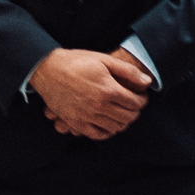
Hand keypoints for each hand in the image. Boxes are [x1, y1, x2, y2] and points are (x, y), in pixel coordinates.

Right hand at [30, 46, 152, 139]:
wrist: (47, 69)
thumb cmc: (76, 61)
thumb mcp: (103, 60)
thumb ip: (127, 71)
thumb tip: (147, 81)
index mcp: (108, 89)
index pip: (135, 103)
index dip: (142, 100)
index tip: (142, 97)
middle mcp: (98, 106)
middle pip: (127, 117)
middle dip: (135, 112)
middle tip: (134, 106)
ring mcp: (86, 116)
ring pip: (115, 127)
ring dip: (123, 122)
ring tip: (123, 114)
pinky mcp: (75, 122)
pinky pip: (97, 135)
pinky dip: (107, 132)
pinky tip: (109, 125)